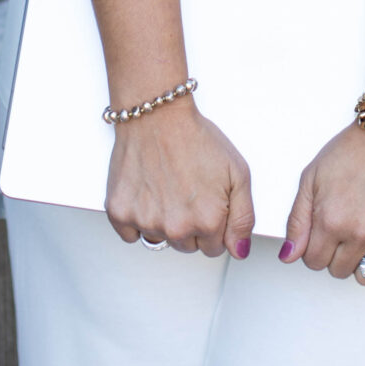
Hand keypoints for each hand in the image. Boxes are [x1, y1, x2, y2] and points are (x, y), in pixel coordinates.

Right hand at [105, 97, 254, 257]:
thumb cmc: (195, 137)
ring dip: (164, 221)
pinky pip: (131, 236)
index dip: (212, 223)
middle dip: (190, 224)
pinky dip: (137, 220)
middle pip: (187, 246)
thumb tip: (239, 251)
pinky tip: (146, 194)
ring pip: (160, 240)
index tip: (206, 200)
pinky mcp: (120, 213)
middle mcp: (176, 228)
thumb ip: (243, 218)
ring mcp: (146, 222)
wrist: (157, 114)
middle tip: (186, 189)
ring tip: (166, 187)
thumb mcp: (238, 172)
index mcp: (208, 221)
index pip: (214, 247)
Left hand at [281, 123, 364, 282]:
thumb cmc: (356, 149)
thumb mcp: (312, 177)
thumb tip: (289, 255)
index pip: (313, 261)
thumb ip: (297, 220)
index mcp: (331, 220)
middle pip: (338, 270)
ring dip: (361, 262)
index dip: (314, 248)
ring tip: (364, 238)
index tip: (322, 235)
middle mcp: (359, 234)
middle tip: (344, 230)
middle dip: (336, 254)